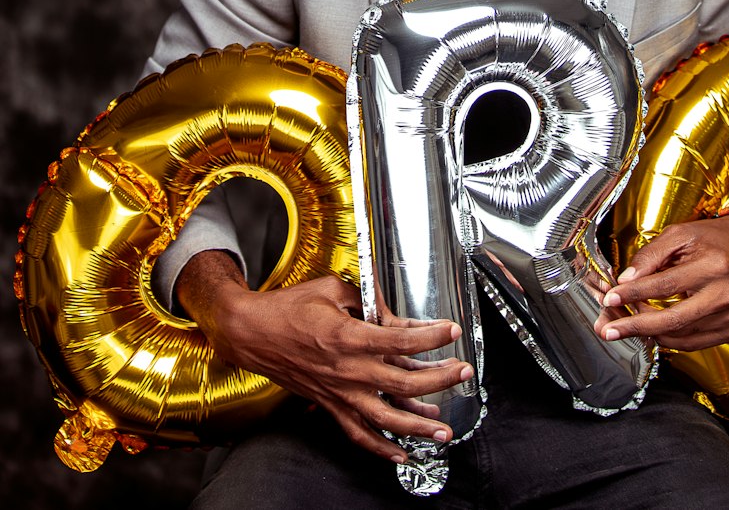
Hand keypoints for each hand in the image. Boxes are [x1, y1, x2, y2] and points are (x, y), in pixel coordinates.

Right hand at [176, 252, 472, 462]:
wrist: (253, 334)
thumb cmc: (290, 307)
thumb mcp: (332, 288)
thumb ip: (367, 299)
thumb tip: (393, 313)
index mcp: (347, 336)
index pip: (400, 339)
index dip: (431, 336)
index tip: (451, 330)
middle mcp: (346, 370)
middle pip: (402, 382)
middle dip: (438, 379)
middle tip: (462, 372)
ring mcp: (338, 392)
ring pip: (385, 417)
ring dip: (418, 425)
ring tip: (444, 429)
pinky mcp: (329, 405)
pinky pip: (358, 434)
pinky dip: (381, 447)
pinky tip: (402, 453)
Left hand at [594, 216, 728, 350]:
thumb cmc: (714, 239)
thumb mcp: (681, 234)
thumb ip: (651, 255)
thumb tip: (625, 279)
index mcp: (713, 265)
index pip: (664, 284)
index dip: (634, 293)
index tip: (611, 298)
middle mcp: (726, 294)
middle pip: (673, 319)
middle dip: (636, 326)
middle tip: (610, 330)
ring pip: (682, 335)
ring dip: (650, 333)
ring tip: (628, 326)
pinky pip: (695, 343)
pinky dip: (670, 339)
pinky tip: (653, 331)